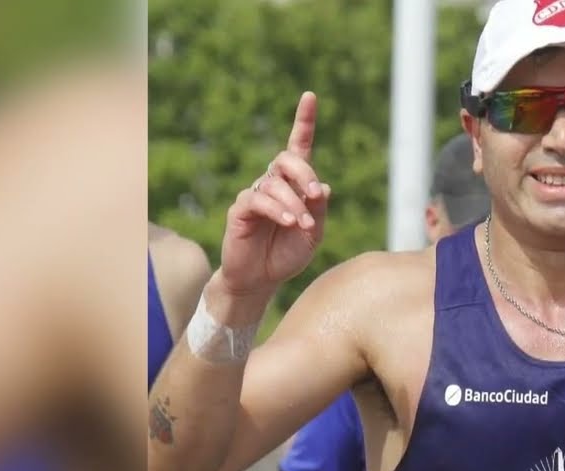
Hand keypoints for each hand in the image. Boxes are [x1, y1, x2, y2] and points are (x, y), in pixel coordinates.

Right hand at [220, 91, 330, 296]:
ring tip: (302, 226)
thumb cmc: (287, 255)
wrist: (262, 280)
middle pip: (287, 159)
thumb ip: (318, 210)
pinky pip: (259, 200)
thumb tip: (323, 186)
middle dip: (304, 173)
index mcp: (294, 185)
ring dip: (294, 204)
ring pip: (276, 184)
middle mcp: (273, 183)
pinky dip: (278, 210)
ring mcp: (255, 194)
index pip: (298, 147)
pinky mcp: (240, 209)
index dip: (304, 122)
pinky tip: (289, 222)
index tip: (310, 96)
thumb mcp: (314, 234)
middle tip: (315, 196)